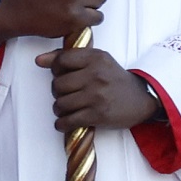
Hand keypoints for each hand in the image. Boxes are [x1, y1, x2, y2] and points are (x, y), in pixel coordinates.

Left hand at [35, 46, 160, 130]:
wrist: (142, 98)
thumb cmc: (113, 77)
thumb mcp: (95, 59)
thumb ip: (66, 56)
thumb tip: (38, 60)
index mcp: (94, 58)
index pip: (61, 61)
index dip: (56, 69)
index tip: (61, 75)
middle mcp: (95, 75)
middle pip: (58, 84)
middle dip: (57, 91)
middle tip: (65, 94)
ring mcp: (97, 96)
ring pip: (61, 103)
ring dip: (59, 108)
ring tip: (65, 108)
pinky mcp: (99, 115)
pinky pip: (69, 120)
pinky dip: (62, 123)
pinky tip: (64, 122)